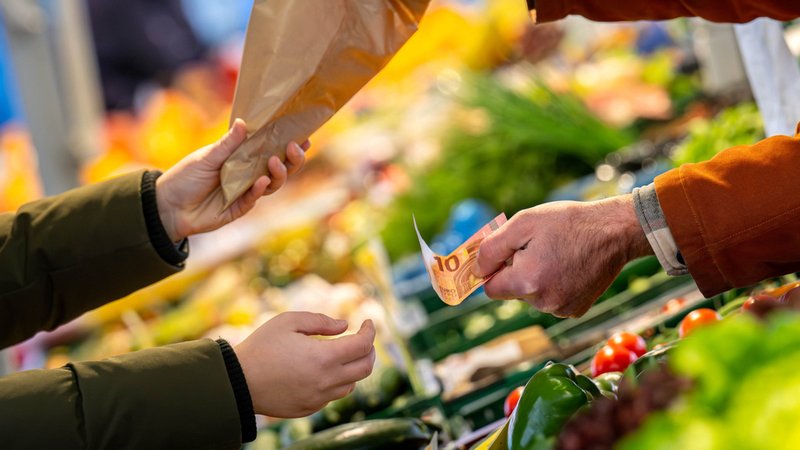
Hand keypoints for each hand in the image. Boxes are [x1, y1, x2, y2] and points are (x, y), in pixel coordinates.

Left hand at [155, 119, 308, 240]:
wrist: (167, 206)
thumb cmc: (185, 177)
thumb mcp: (206, 157)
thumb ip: (227, 144)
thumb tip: (244, 123)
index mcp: (243, 158)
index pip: (272, 148)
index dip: (288, 143)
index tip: (303, 134)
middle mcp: (249, 174)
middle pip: (280, 167)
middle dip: (292, 158)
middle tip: (294, 146)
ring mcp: (246, 192)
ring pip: (273, 183)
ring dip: (278, 172)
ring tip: (275, 161)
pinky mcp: (239, 208)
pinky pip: (254, 199)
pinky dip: (259, 190)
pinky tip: (261, 181)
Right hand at [234, 312, 375, 417]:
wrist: (237, 382)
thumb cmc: (261, 347)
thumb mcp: (288, 321)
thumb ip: (320, 321)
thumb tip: (344, 326)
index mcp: (324, 357)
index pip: (362, 345)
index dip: (370, 331)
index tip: (368, 322)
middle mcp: (326, 382)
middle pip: (365, 368)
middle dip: (369, 350)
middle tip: (363, 338)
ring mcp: (318, 398)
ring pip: (351, 385)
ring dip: (354, 368)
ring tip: (344, 354)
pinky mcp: (308, 408)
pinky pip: (333, 396)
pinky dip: (337, 382)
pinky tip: (325, 371)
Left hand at [476, 194, 652, 316]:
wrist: (615, 231)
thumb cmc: (567, 222)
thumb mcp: (523, 223)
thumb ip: (492, 248)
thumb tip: (475, 270)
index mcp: (527, 282)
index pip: (491, 289)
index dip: (495, 270)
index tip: (506, 255)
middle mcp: (543, 302)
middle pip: (513, 292)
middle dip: (518, 271)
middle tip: (539, 247)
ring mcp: (561, 309)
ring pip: (533, 296)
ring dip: (537, 278)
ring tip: (558, 254)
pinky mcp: (576, 310)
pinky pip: (552, 299)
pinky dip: (555, 285)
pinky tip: (570, 266)